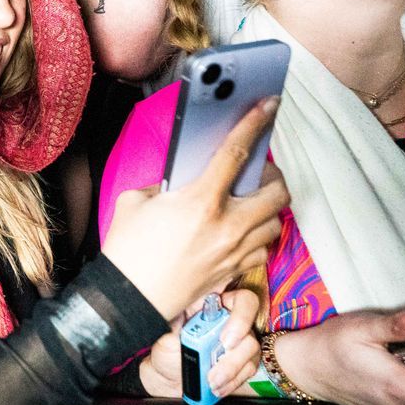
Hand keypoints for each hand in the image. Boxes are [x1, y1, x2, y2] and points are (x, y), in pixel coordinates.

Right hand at [102, 99, 286, 320]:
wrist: (128, 299)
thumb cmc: (127, 251)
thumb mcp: (136, 201)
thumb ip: (165, 185)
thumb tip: (183, 181)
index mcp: (200, 201)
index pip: (237, 152)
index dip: (256, 123)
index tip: (269, 105)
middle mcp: (226, 226)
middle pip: (276, 192)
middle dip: (273, 176)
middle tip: (257, 172)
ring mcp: (234, 252)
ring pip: (276, 222)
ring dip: (268, 208)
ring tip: (250, 202)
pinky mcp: (233, 272)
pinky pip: (263, 249)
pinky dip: (259, 237)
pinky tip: (242, 231)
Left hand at [138, 287, 262, 399]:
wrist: (168, 377)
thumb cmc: (166, 350)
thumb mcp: (165, 335)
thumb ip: (175, 325)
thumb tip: (182, 317)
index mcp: (213, 304)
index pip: (242, 300)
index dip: (241, 318)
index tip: (225, 340)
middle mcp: (230, 319)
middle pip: (250, 329)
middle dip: (235, 355)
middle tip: (216, 371)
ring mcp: (239, 341)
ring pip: (251, 351)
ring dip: (232, 370)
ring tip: (212, 383)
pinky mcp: (242, 361)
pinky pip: (249, 369)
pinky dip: (234, 381)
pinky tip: (218, 388)